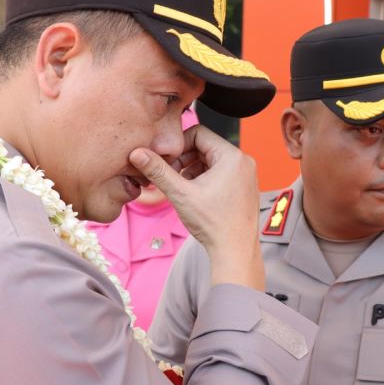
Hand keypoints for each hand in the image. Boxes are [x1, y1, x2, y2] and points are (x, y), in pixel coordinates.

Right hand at [130, 125, 263, 288]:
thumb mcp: (180, 193)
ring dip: (192, 169)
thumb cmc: (213, 224)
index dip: (178, 146)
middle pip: (205, 146)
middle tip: (171, 176)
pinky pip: (221, 172)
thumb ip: (158, 171)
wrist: (235, 251)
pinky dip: (205, 179)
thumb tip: (137, 153)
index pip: (199, 132)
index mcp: (232, 156)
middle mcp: (244, 161)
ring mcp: (246, 175)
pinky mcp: (244, 187)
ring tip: (182, 188)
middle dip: (184, 159)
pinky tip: (194, 195)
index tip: (167, 163)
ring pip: (212, 160)